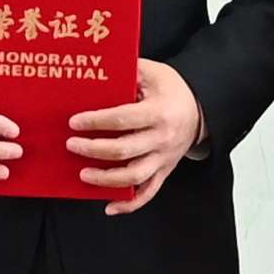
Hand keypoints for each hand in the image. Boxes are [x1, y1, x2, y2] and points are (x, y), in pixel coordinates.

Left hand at [76, 61, 204, 214]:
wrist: (201, 110)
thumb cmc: (174, 90)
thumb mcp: (154, 72)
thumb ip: (130, 70)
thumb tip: (100, 67)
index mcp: (158, 112)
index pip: (122, 119)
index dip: (96, 121)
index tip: (75, 122)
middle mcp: (161, 139)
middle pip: (123, 151)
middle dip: (93, 150)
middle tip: (72, 145)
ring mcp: (163, 158)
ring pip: (133, 177)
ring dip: (105, 179)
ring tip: (83, 174)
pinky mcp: (164, 171)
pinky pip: (148, 193)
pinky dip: (129, 204)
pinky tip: (109, 207)